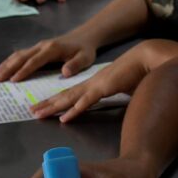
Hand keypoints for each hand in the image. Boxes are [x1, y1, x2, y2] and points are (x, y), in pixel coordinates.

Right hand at [0, 35, 95, 82]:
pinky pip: (21, 54)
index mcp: (52, 49)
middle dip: (9, 68)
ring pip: (19, 54)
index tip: (13, 80)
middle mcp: (42, 46)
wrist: (85, 36)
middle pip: (22, 57)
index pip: (35, 61)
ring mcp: (38, 46)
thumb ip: (75, 65)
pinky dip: (10, 61)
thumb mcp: (85, 58)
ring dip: (6, 64)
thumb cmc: (85, 49)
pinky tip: (3, 68)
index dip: (24, 71)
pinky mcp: (37, 48)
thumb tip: (65, 72)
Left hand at [30, 49, 148, 122]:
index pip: (72, 94)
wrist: (146, 59)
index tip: (45, 107)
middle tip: (32, 111)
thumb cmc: (138, 72)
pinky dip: (74, 110)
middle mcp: (91, 83)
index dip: (57, 101)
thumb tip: (117, 98)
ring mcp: (96, 85)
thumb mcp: (123, 86)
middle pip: (65, 96)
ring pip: (70, 98)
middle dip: (47, 104)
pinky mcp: (104, 88)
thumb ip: (117, 93)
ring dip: (53, 107)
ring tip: (38, 113)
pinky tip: (64, 118)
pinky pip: (86, 102)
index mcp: (95, 83)